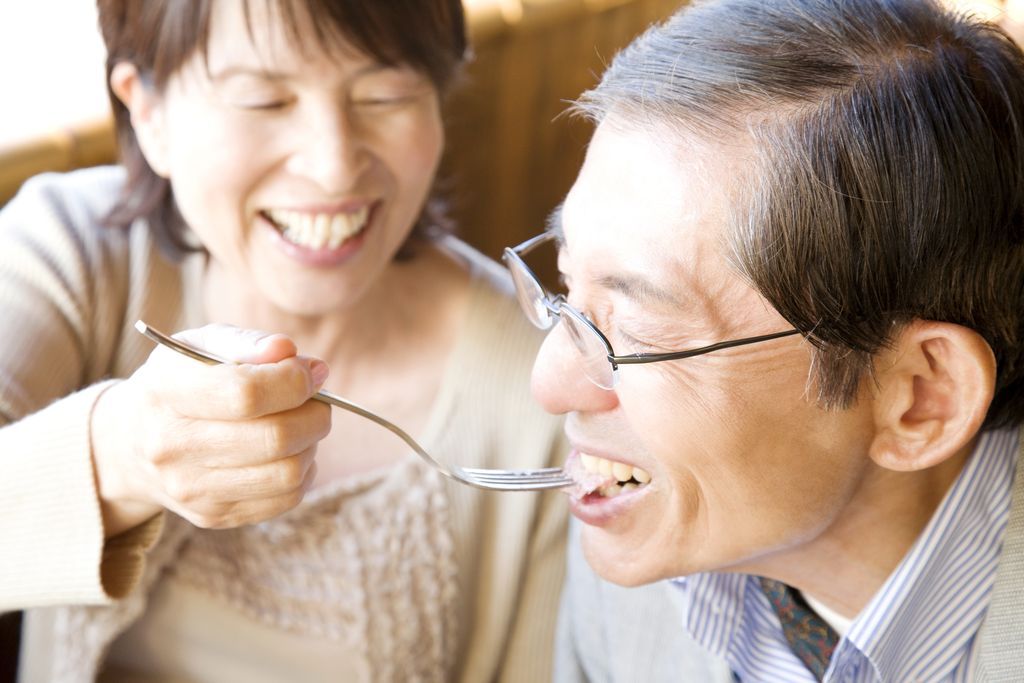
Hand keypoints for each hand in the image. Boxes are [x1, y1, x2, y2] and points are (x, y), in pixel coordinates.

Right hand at [91, 324, 330, 535]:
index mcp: (166, 391)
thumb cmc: (180, 383)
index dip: (294, 381)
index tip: (311, 371)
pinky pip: (285, 499)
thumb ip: (246, 343)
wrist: (130, 443)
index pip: (246, 393)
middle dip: (315, 414)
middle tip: (318, 401)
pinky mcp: (212, 516)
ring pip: (288, 473)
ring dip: (312, 445)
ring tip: (303, 425)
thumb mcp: (200, 346)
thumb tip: (287, 351)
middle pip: (275, 437)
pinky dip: (303, 472)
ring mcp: (191, 488)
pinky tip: (290, 453)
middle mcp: (172, 445)